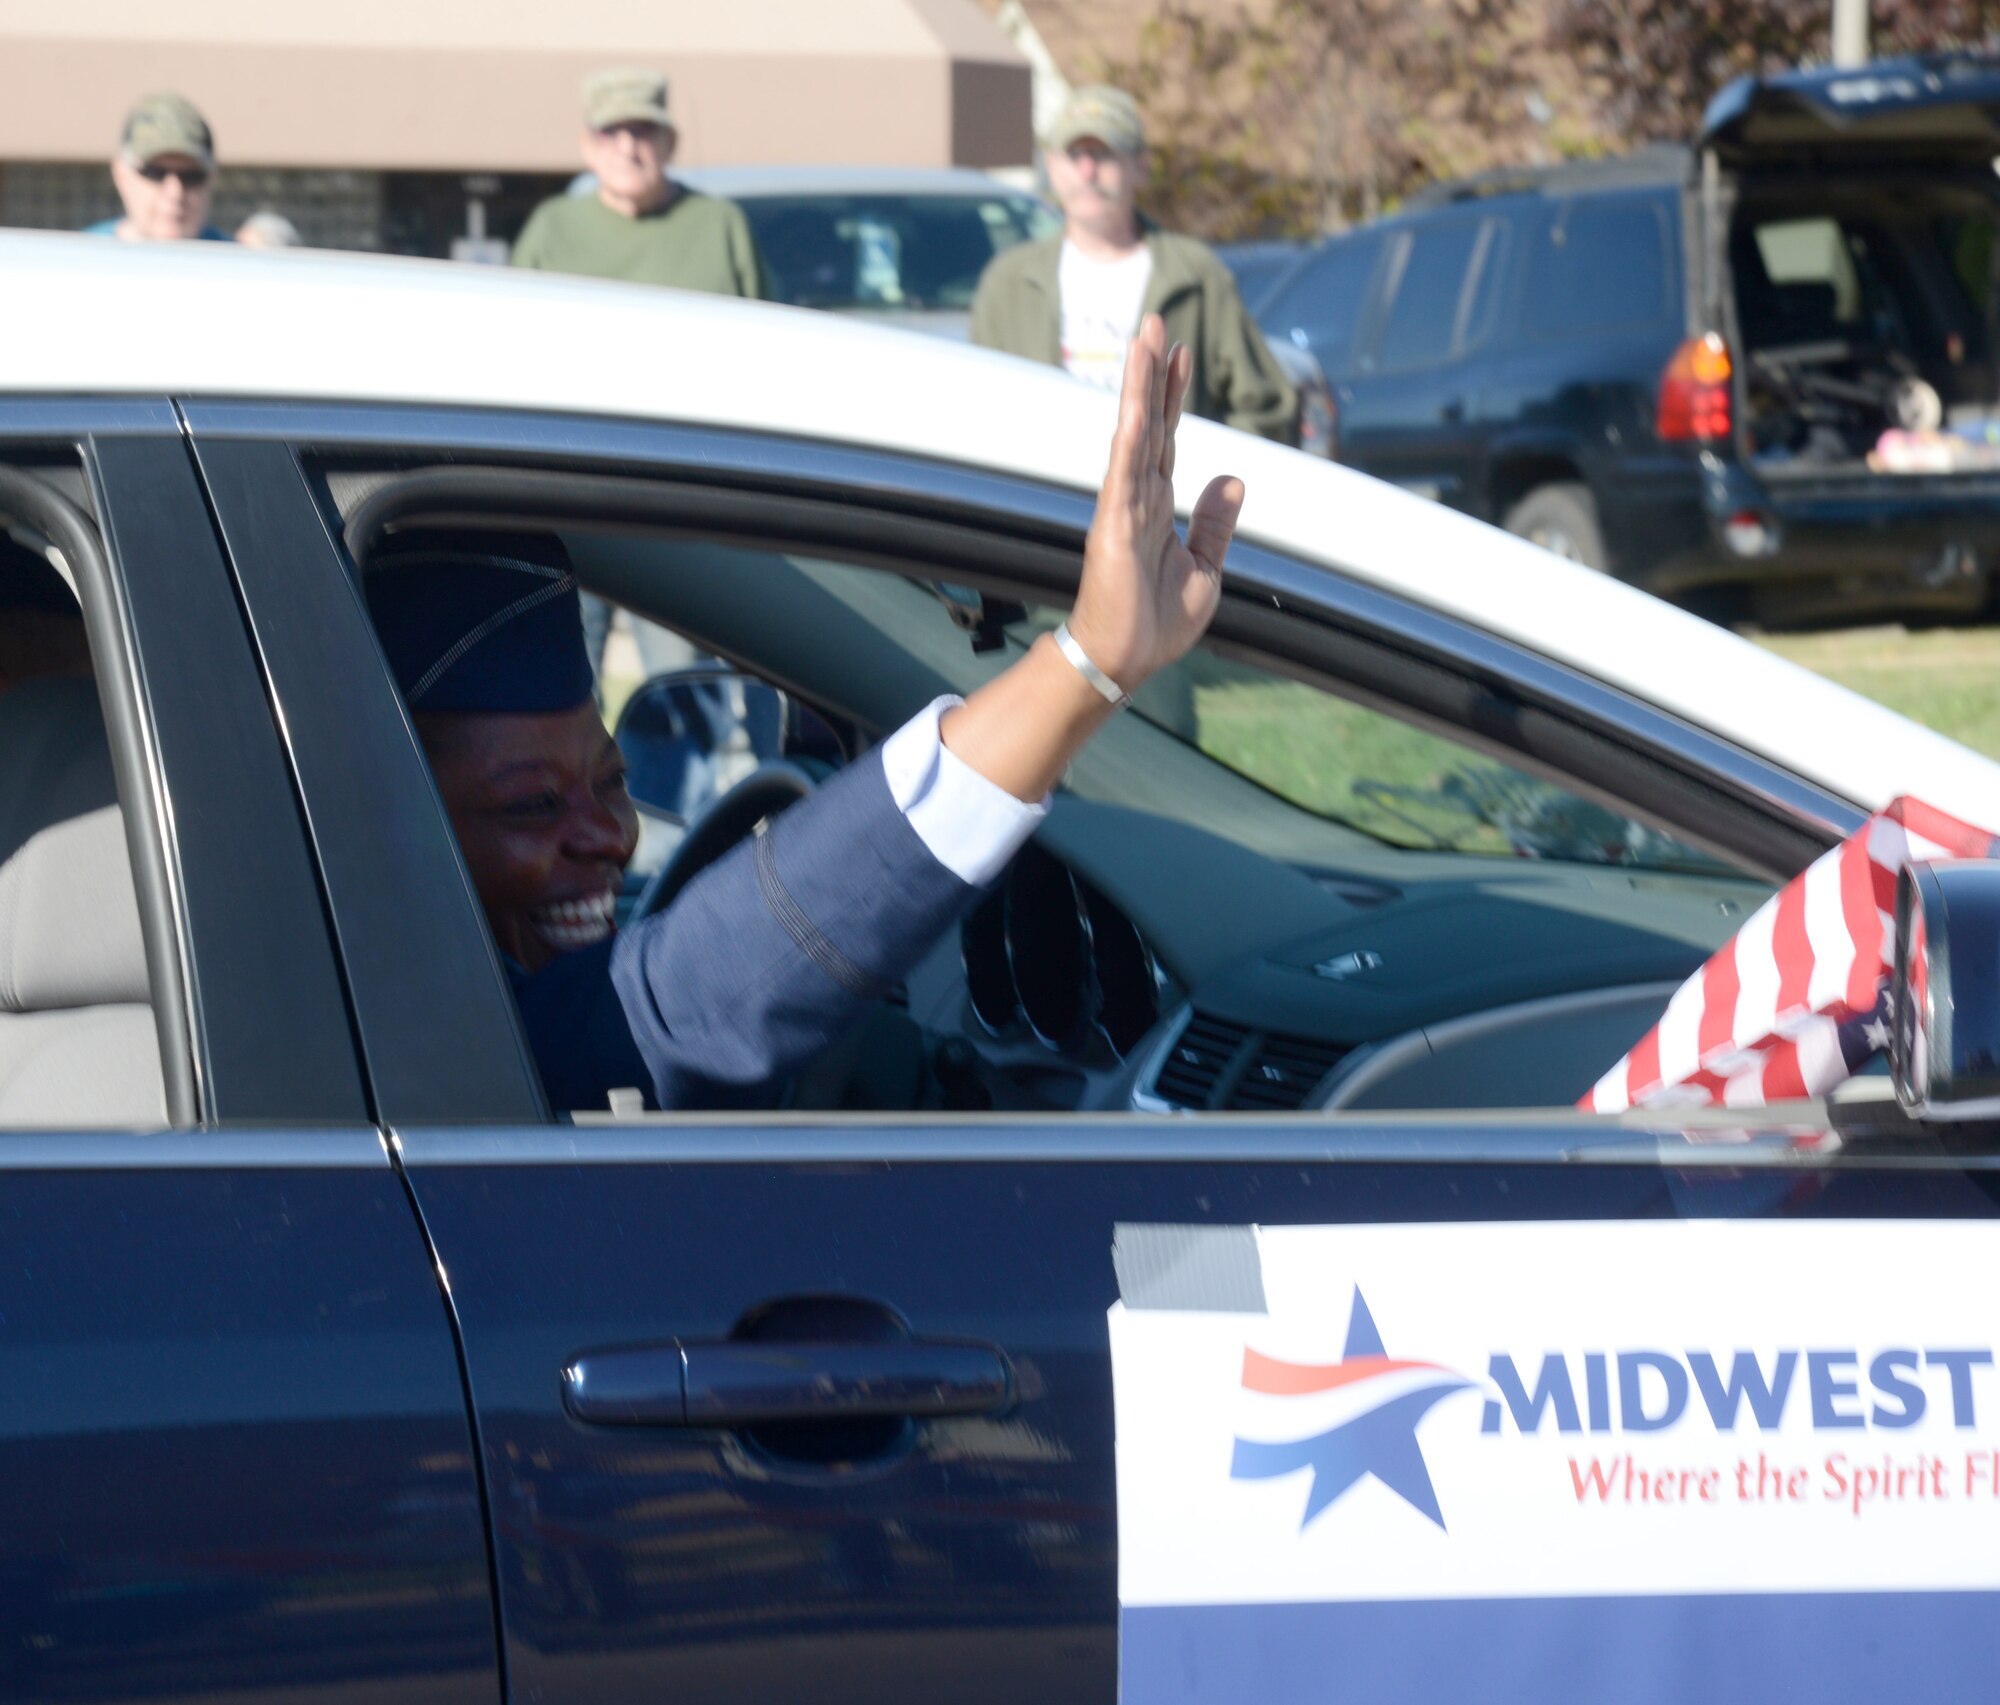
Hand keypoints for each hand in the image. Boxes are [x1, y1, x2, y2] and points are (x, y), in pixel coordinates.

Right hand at [1066, 314, 1245, 692]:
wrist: (1124, 663)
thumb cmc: (1155, 626)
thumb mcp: (1205, 571)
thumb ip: (1214, 525)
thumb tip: (1233, 480)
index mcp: (1156, 507)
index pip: (1166, 438)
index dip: (1173, 396)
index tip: (1181, 353)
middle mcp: (1135, 497)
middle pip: (1147, 423)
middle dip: (1152, 373)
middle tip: (1156, 322)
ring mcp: (1122, 507)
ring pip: (1133, 433)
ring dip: (1138, 386)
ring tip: (1144, 338)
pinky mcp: (1113, 525)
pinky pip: (1123, 469)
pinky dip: (1129, 432)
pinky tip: (1133, 400)